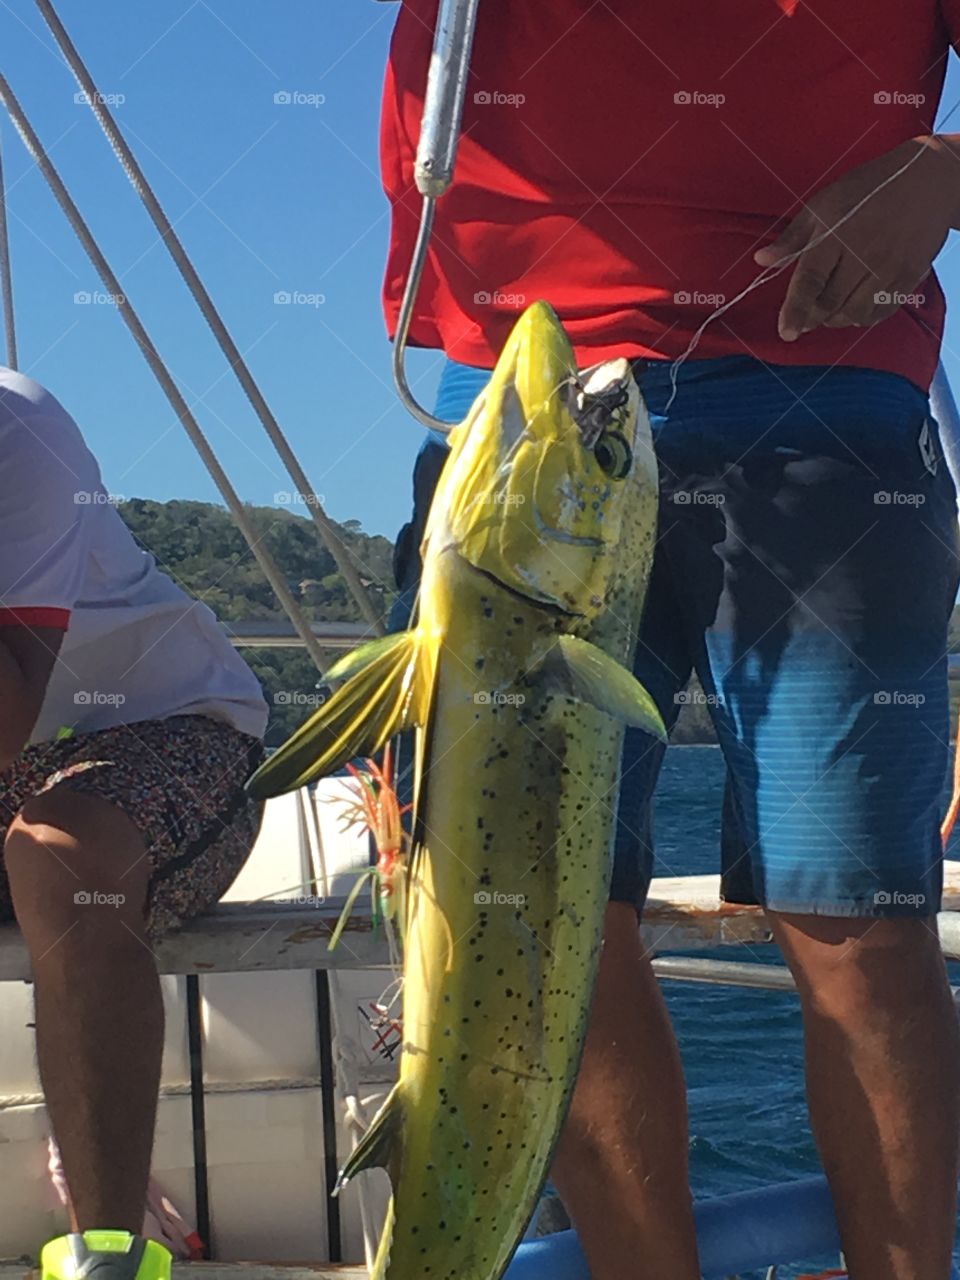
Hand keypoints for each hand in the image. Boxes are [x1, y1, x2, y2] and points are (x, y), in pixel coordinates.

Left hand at [754, 136, 959, 340]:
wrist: (927, 180)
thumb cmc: (866, 190)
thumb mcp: (823, 204)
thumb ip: (792, 238)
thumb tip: (761, 260)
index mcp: (837, 233)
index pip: (810, 280)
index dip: (796, 310)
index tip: (786, 333)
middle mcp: (864, 252)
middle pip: (830, 303)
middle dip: (812, 317)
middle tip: (803, 319)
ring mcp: (889, 266)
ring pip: (855, 313)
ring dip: (836, 319)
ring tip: (828, 310)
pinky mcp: (909, 276)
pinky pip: (881, 312)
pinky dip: (862, 318)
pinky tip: (854, 308)